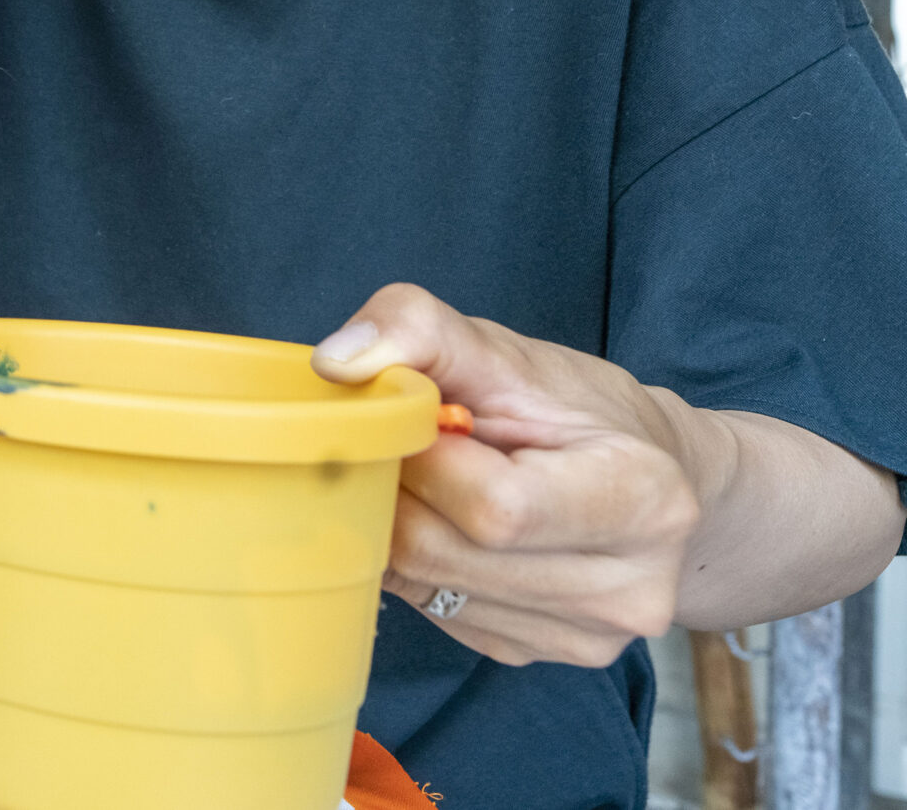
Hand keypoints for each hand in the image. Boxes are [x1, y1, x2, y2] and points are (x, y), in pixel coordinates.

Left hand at [312, 284, 698, 668]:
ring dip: (395, 524)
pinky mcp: (538, 653)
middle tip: (401, 449)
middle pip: (443, 552)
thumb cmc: (575, 410)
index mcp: (643, 499)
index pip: (495, 507)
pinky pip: (431, 610)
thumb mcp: (508, 351)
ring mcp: (585, 635)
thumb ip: (419, 330)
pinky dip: (413, 561)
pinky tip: (441, 522)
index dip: (425, 459)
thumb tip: (335, 362)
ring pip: (423, 586)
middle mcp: (628, 587)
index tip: (415, 420)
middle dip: (396, 490)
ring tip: (426, 481)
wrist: (648, 478)